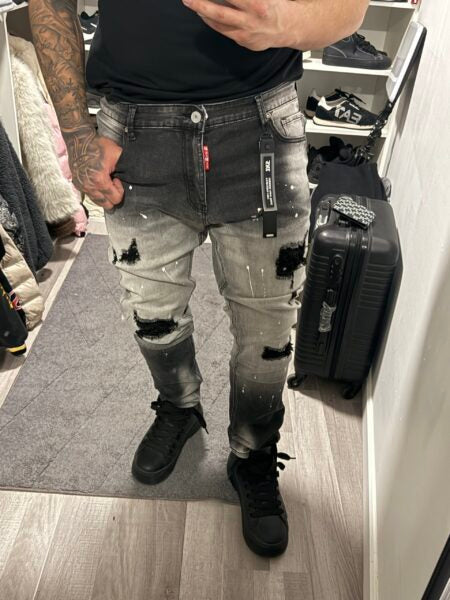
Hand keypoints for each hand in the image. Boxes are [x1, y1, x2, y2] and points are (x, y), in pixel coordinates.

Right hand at [66, 129, 124, 210]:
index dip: (120, 190)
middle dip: (112, 196)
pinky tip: (97, 181)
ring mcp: (81, 186)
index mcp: (99, 180)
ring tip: (104, 181)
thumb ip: (126, 167)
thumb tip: (135, 175)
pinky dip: (96, 192)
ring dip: (104, 195)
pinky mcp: (77, 184)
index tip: (117, 179)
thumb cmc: (98, 146)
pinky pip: (89, 195)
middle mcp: (89, 186)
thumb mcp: (117, 154)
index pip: (115, 199)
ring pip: (97, 202)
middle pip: (106, 205)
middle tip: (111, 183)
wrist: (79, 140)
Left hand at [182, 0, 299, 50]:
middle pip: (219, 12)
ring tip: (193, 3)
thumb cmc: (274, 5)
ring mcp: (246, 33)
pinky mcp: (244, 42)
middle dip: (200, 4)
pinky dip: (213, 22)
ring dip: (203, 13)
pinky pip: (224, 31)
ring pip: (218, 24)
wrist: (289, 27)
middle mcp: (250, 20)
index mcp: (257, 4)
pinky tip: (206, 15)